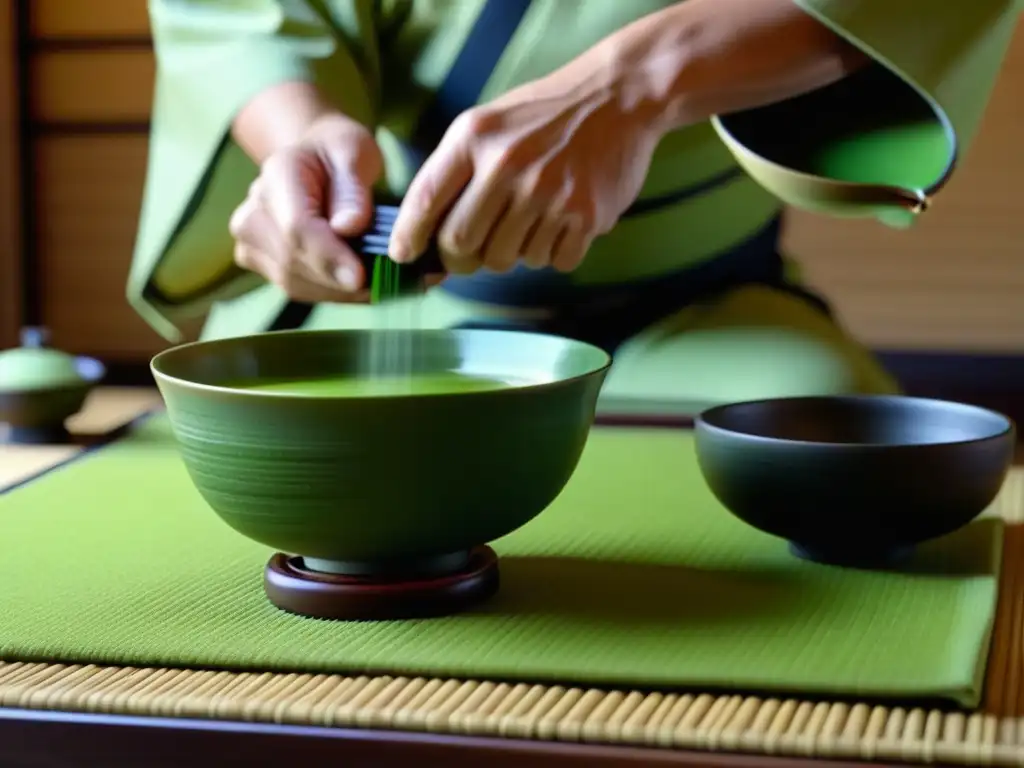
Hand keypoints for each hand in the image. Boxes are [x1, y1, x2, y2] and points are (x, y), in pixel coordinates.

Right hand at [228, 113, 382, 302]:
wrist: (313, 161)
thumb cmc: (339, 154)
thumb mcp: (355, 154)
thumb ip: (352, 190)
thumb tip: (349, 227)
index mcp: (277, 174)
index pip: (296, 227)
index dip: (329, 256)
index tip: (362, 275)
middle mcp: (253, 210)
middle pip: (294, 261)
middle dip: (341, 279)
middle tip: (385, 283)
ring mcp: (250, 240)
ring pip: (295, 282)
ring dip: (340, 291)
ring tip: (377, 283)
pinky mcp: (258, 262)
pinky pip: (297, 288)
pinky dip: (332, 293)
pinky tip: (358, 286)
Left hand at [388, 69, 662, 274]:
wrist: (617, 97)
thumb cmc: (541, 116)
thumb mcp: (485, 125)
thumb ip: (452, 173)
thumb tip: (422, 238)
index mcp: (475, 139)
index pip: (425, 201)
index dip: (408, 238)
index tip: (404, 257)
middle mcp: (508, 167)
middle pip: (461, 246)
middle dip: (460, 258)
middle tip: (473, 250)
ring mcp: (549, 195)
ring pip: (506, 260)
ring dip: (512, 252)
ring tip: (528, 220)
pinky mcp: (586, 217)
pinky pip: (552, 262)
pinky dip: (551, 253)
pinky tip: (559, 223)